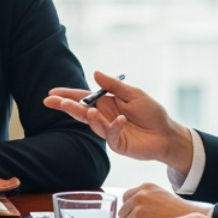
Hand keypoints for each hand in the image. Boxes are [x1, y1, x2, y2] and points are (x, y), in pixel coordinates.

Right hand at [43, 70, 193, 166]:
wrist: (166, 133)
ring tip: (87, 110)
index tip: (50, 94)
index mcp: (105, 103)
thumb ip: (113, 86)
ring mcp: (109, 132)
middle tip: (54, 102)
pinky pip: (111, 134)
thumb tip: (95, 73)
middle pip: (81, 112)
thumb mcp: (133, 94)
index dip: (66, 96)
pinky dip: (114, 127)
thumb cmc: (151, 112)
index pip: (82, 98)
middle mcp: (104, 117)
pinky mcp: (117, 144)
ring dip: (89, 117)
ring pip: (93, 124)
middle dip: (67, 107)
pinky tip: (121, 119)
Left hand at [119, 183, 209, 217]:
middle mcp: (139, 197)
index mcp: (145, 188)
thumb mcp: (161, 196)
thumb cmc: (179, 213)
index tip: (137, 214)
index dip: (131, 208)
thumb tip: (130, 207)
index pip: (126, 198)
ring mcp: (138, 212)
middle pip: (123, 212)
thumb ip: (145, 198)